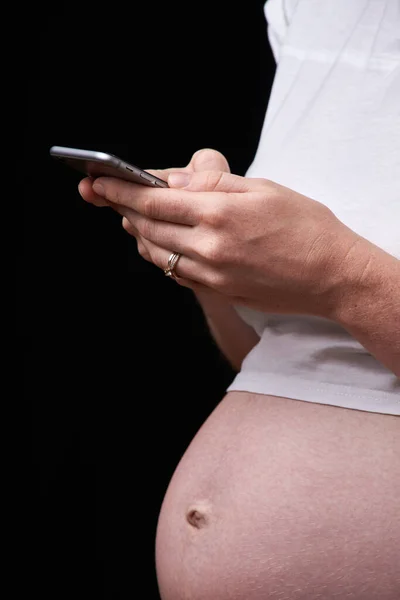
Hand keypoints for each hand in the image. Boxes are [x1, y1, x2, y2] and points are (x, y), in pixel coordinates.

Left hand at [80, 155, 365, 317]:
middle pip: (148, 225)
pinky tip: (159, 241)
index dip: (120, 189)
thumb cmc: (305, 225)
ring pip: (156, 252)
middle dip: (121, 208)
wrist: (332, 275)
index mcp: (220, 212)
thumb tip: (170, 176)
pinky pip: (175, 272)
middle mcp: (209, 247)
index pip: (154, 199)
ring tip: (132, 215)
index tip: (97, 181)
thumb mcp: (263, 187)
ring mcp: (211, 274)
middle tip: (104, 195)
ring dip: (138, 231)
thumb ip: (212, 181)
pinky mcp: (217, 291)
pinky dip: (159, 254)